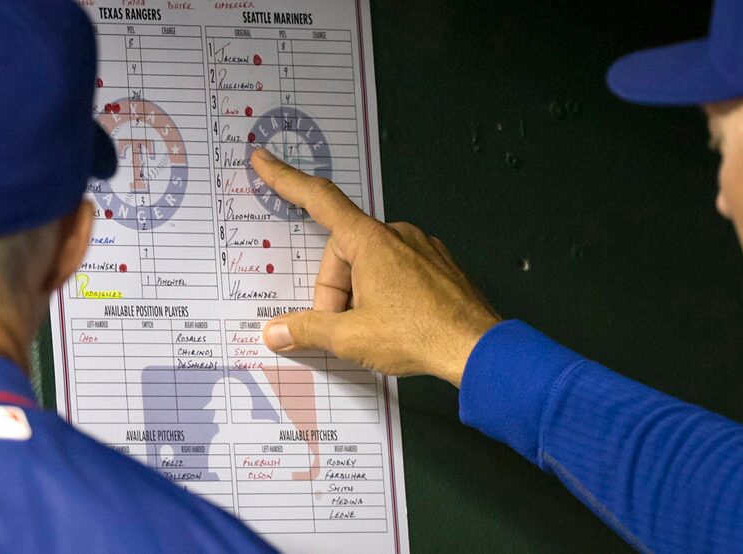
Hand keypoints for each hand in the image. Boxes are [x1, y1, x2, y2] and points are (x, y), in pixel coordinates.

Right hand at [251, 148, 499, 386]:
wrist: (478, 348)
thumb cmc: (418, 335)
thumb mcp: (351, 337)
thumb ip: (308, 330)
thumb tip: (275, 331)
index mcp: (370, 241)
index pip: (319, 200)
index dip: (285, 180)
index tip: (264, 160)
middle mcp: (397, 235)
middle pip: (344, 252)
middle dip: (334, 290)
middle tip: (341, 328)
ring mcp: (422, 247)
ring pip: (371, 263)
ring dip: (359, 294)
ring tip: (372, 329)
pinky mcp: (439, 264)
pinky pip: (398, 269)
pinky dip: (385, 292)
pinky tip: (394, 322)